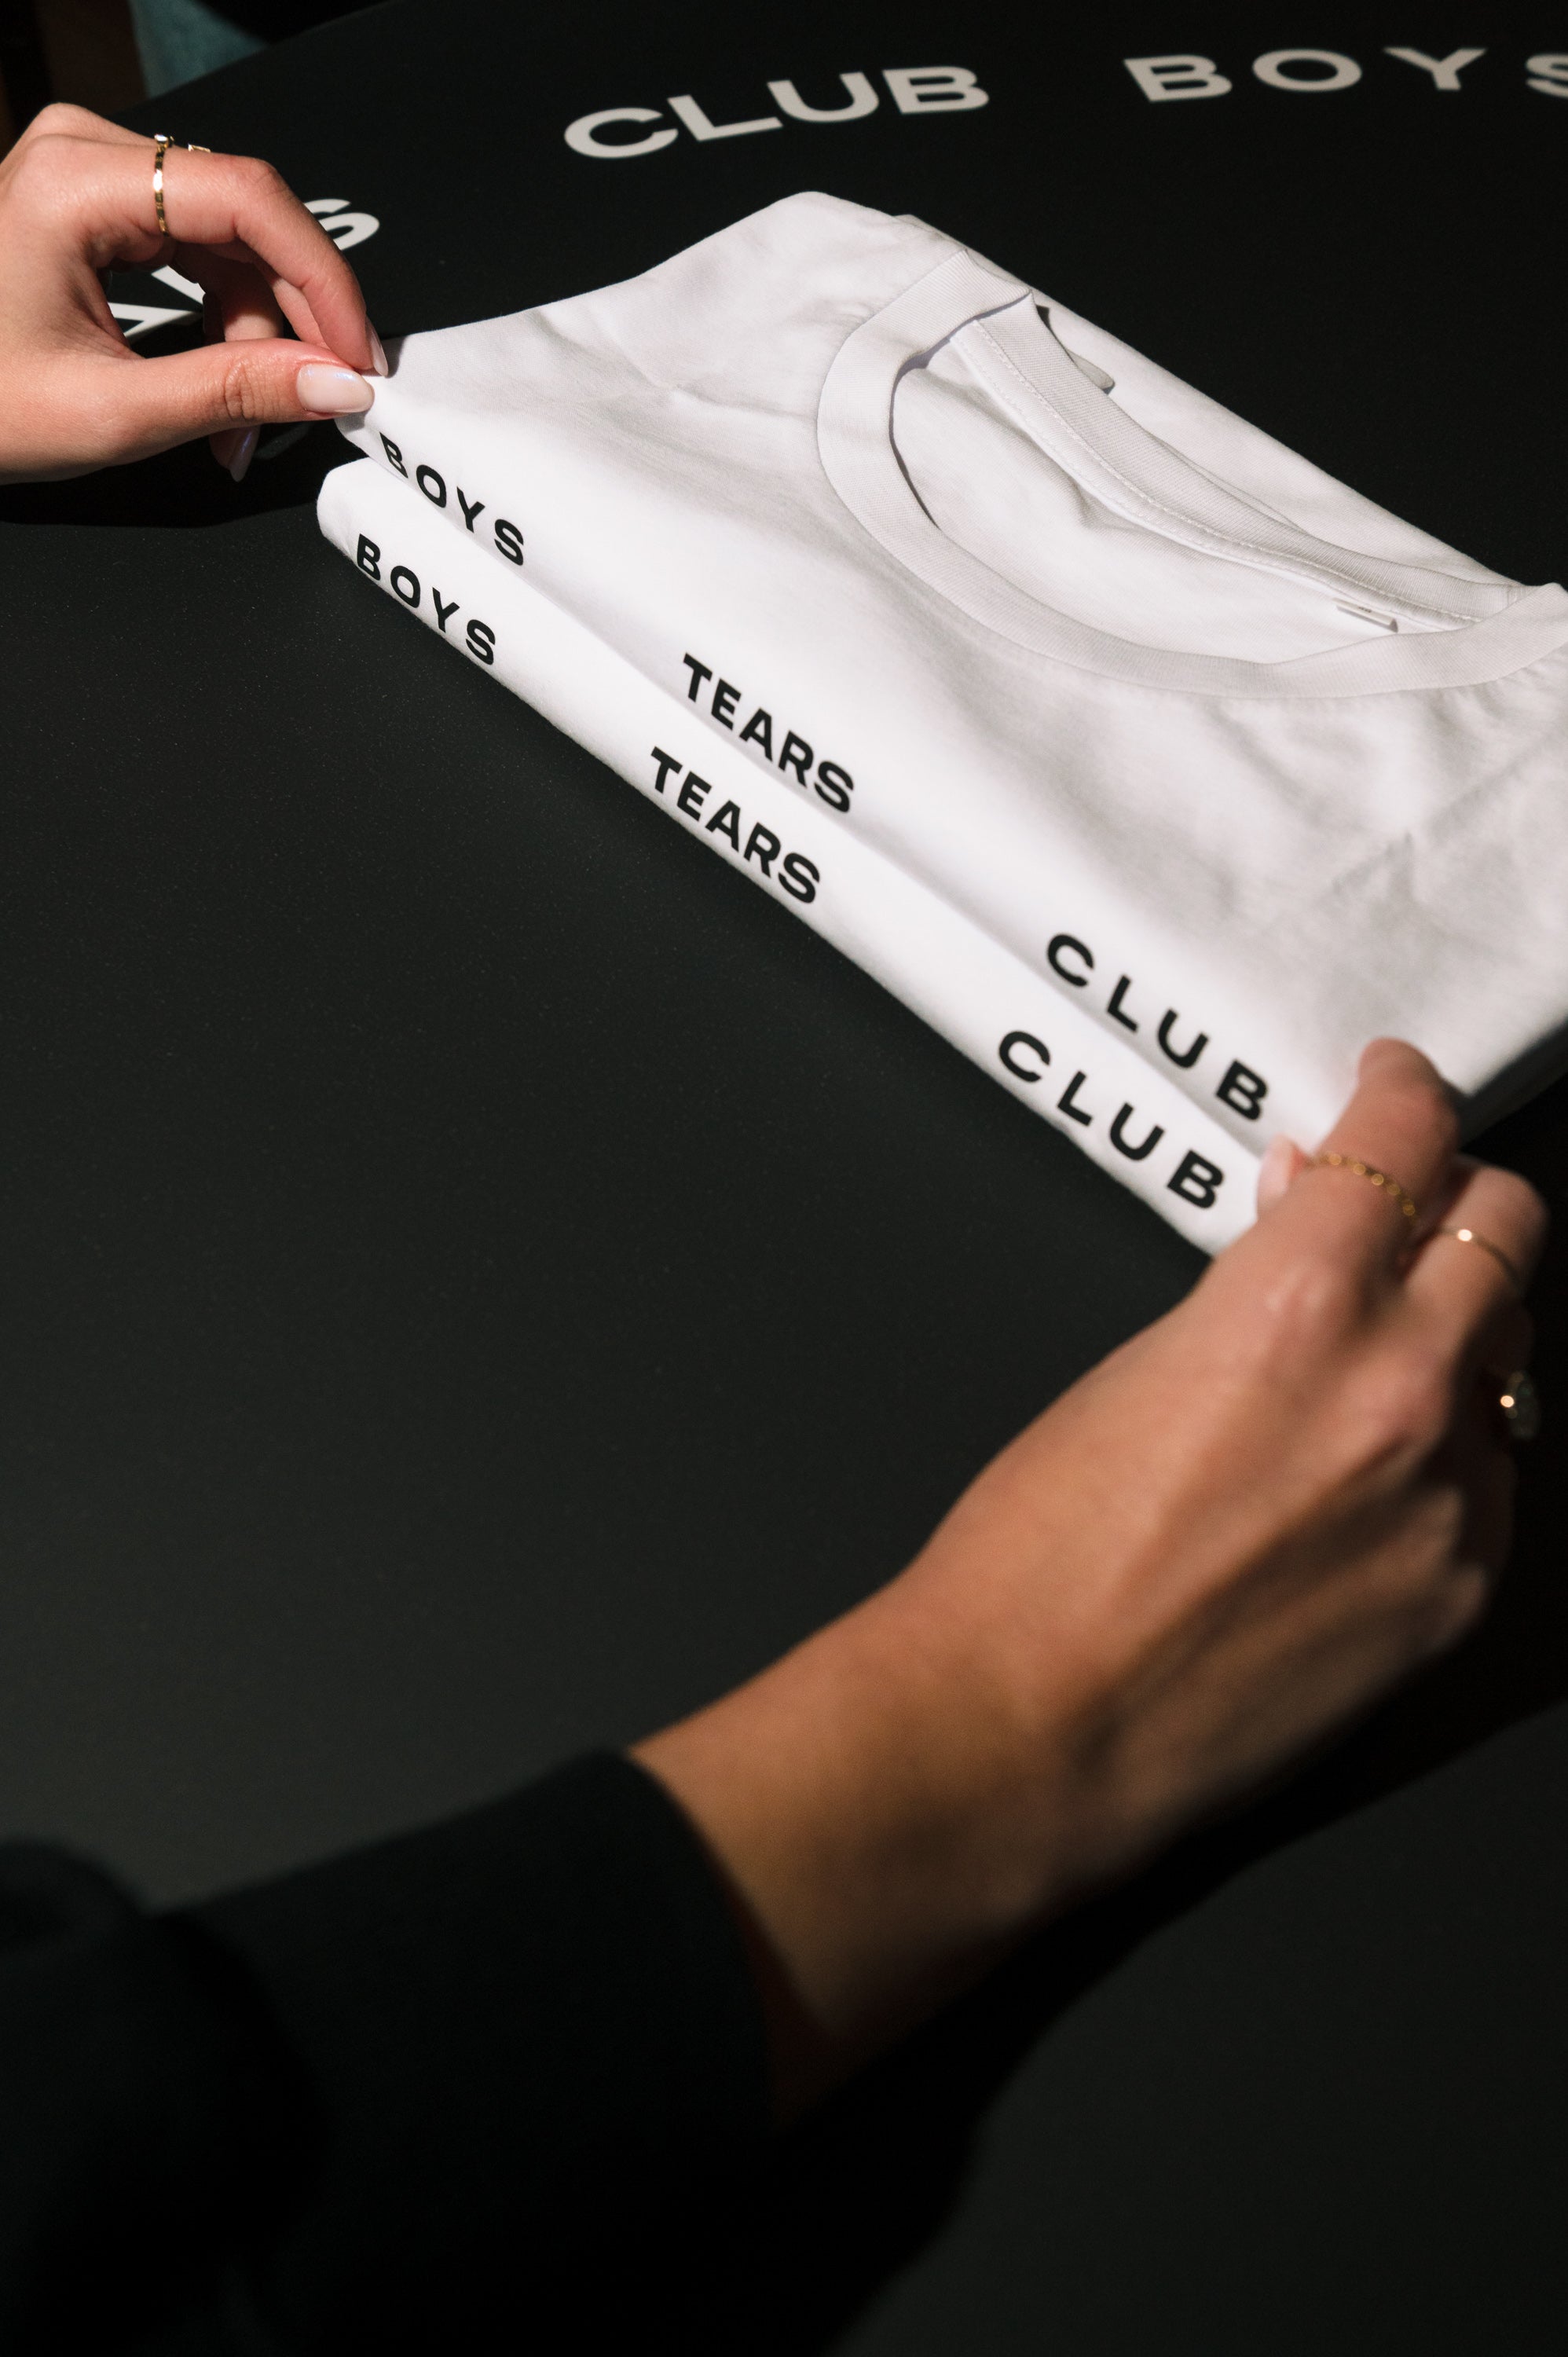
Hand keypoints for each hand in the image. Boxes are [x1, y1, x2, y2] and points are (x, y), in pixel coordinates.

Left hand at [0, 103, 382, 486]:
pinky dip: (222, 324)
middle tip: (320, 400)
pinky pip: (196, 251)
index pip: (247, 198)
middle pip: (245, 221)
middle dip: (288, 324)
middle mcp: (84, 153)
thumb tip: (334, 385)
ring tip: (243, 427)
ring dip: (255, 338)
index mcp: (74, 183)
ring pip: (229, 244)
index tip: (359, 354)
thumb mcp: (114, 412)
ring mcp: (91, 173)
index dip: (322, 279)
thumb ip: (235, 393)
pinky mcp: (99, 203)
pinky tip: (225, 386)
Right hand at [635, 1042, 1545, 2109]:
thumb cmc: (1042, 1550)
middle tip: (1407, 1200)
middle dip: (1457, 1193)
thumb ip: (1254, 1277)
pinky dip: (1453, 1446)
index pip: (1408, 1138)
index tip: (1394, 1088)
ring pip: (1515, 1353)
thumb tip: (1310, 1209)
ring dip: (1461, 1324)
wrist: (1038, 1722)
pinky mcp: (1460, 1591)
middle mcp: (1399, 1388)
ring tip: (1378, 1348)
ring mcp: (1448, 1497)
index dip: (1404, 1092)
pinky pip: (1497, 1475)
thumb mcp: (1137, 1362)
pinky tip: (1375, 1468)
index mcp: (1298, 1306)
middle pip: (1508, 1226)